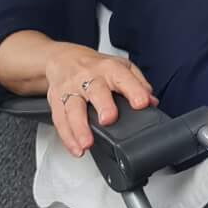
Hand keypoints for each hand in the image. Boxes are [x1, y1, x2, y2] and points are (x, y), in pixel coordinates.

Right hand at [41, 43, 155, 158]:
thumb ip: (139, 84)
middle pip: (95, 91)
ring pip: (73, 109)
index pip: (123, 78)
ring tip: (86, 144)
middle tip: (108, 120)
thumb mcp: (121, 66)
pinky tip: (75, 148)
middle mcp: (89, 77)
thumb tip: (152, 102)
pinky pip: (60, 120)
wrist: (63, 59)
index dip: (134, 90)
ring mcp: (70, 89)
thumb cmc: (96, 66)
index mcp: (109, 68)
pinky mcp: (56, 101)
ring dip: (79, 128)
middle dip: (102, 105)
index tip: (142, 103)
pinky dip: (67, 137)